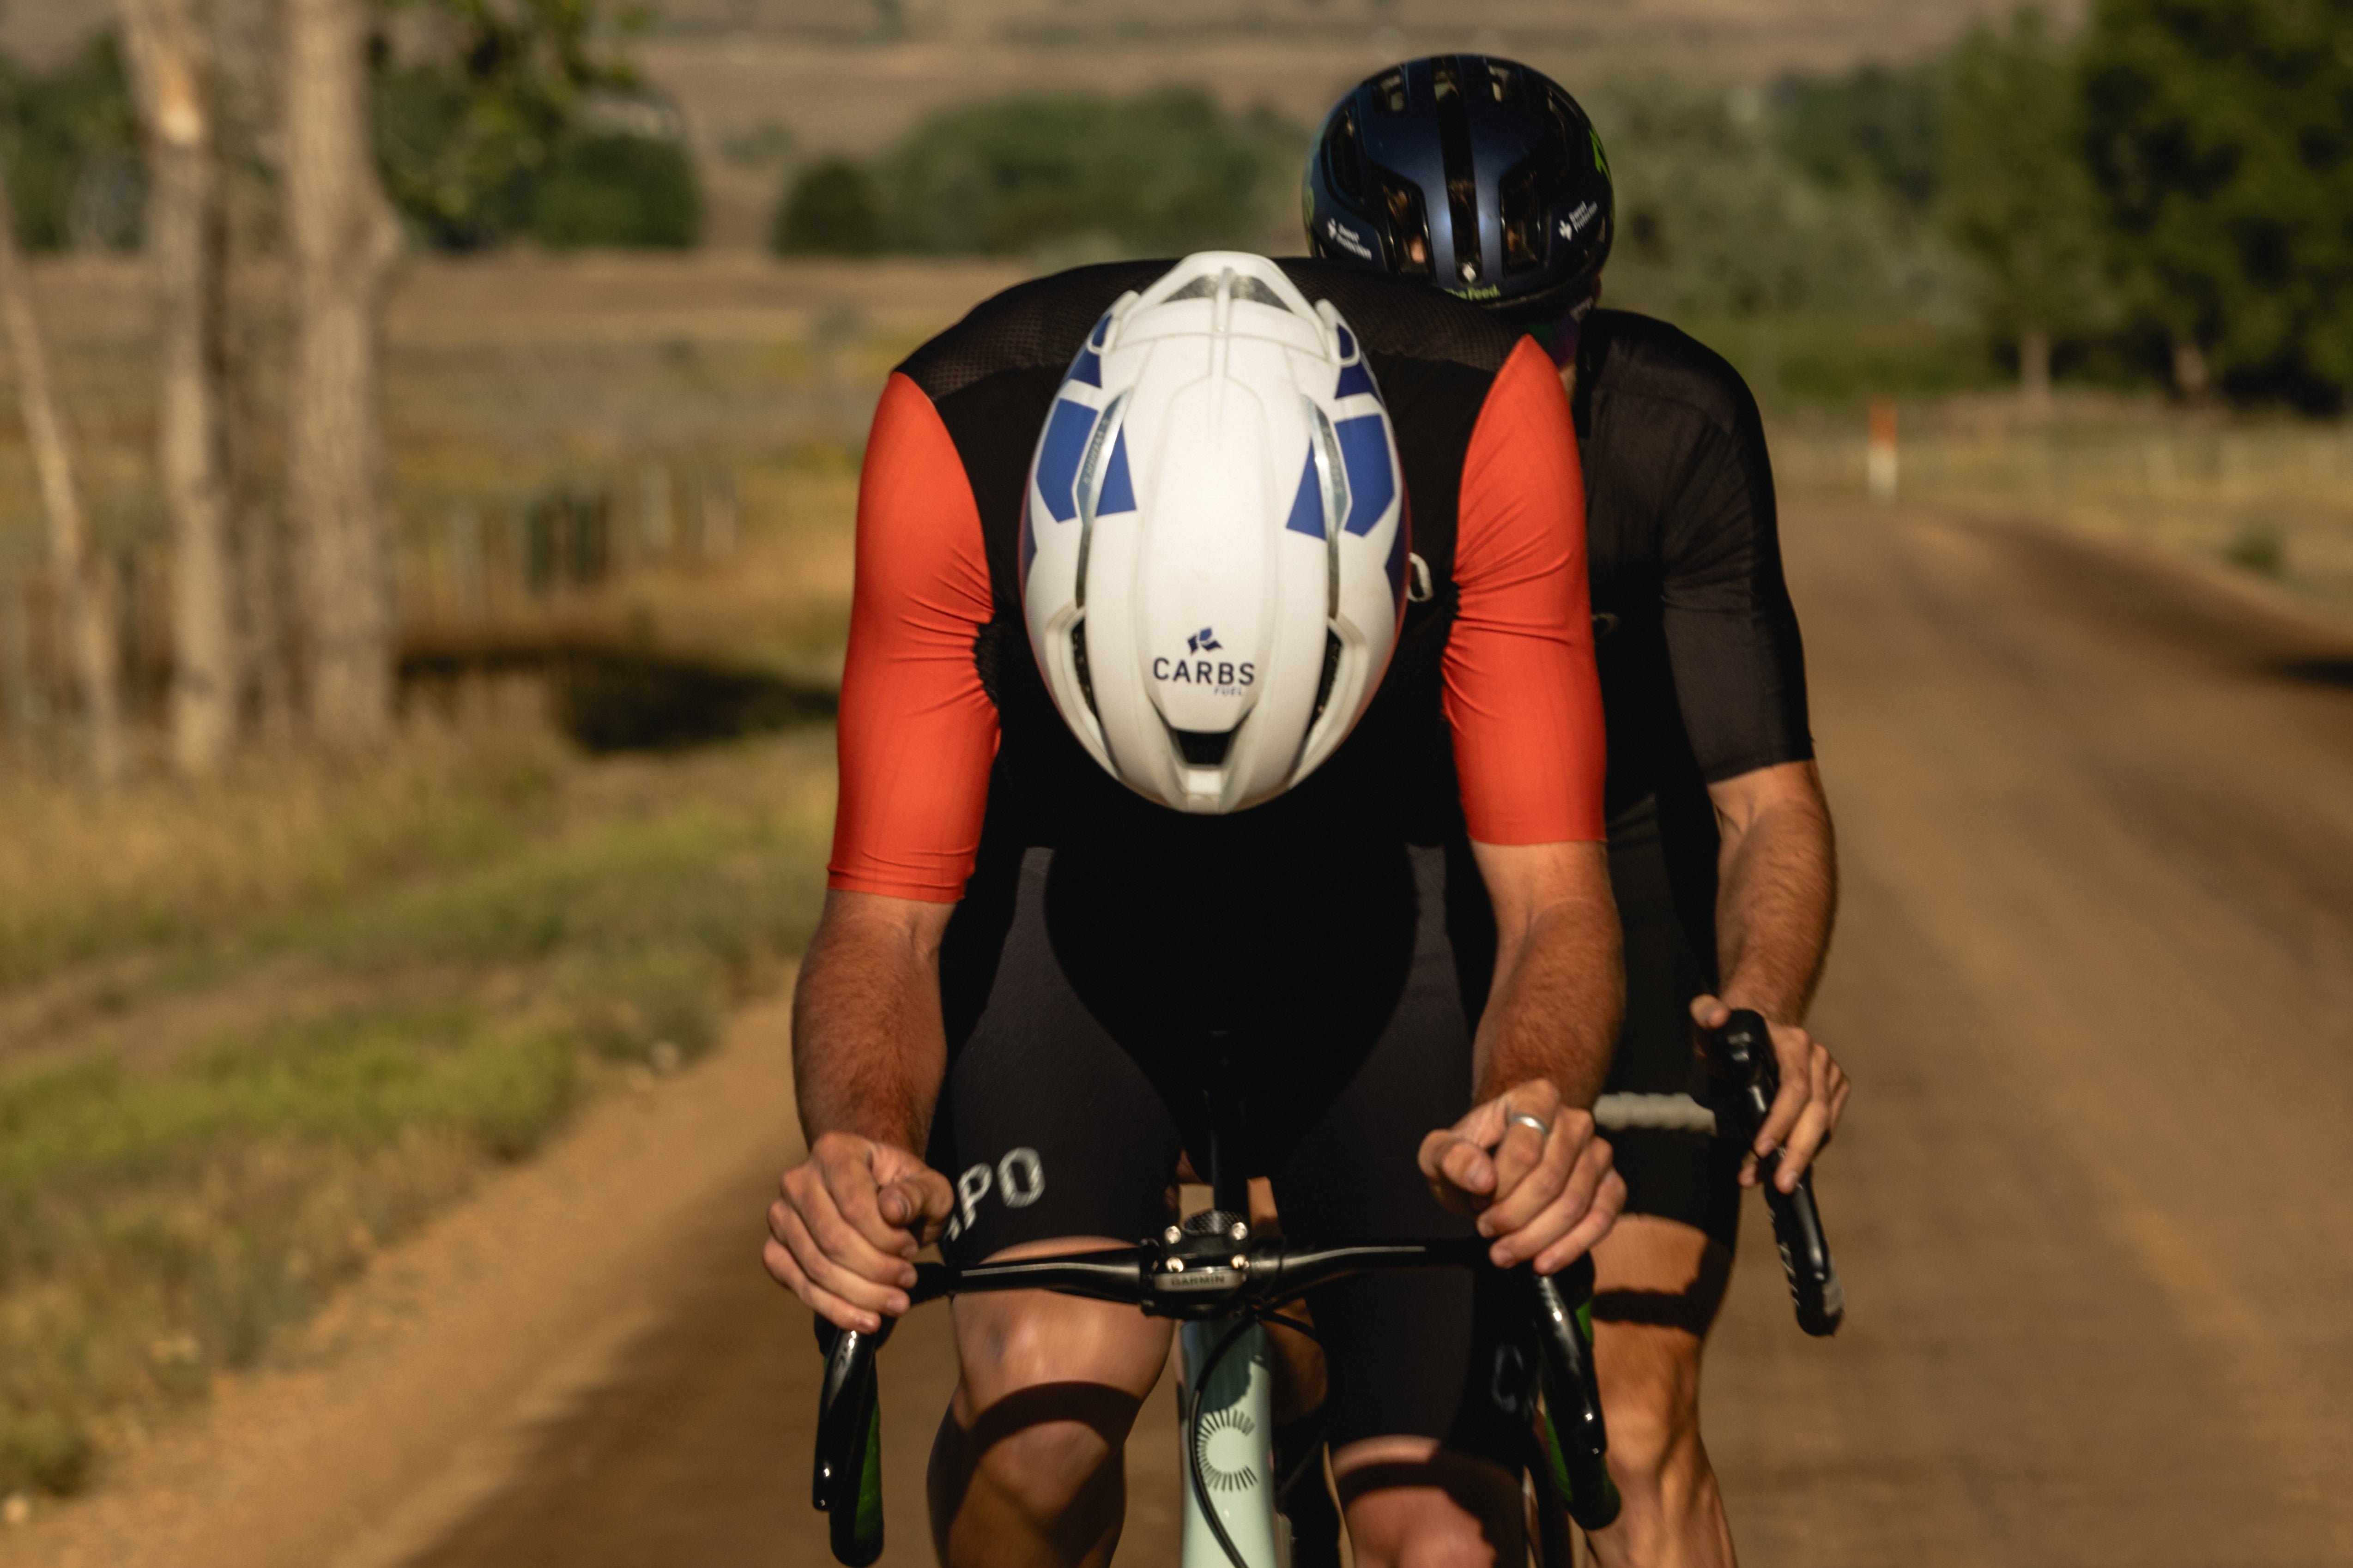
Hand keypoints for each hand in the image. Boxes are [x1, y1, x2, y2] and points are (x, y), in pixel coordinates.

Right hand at [764, 1131, 953, 1332]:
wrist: (877, 1195)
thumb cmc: (903, 1190)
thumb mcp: (928, 1186)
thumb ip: (918, 1194)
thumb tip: (892, 1210)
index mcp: (835, 1151)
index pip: (855, 1206)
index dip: (886, 1238)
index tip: (911, 1250)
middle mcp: (798, 1181)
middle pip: (833, 1240)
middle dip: (876, 1270)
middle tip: (907, 1281)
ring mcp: (781, 1216)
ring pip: (816, 1268)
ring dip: (860, 1294)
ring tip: (896, 1302)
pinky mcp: (775, 1250)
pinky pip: (799, 1287)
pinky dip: (835, 1309)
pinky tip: (866, 1319)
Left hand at [1418, 1079, 1623, 1273]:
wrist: (1498, 1160)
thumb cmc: (1473, 1152)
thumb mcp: (1442, 1151)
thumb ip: (1451, 1157)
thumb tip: (1482, 1178)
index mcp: (1535, 1098)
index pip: (1523, 1149)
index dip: (1498, 1187)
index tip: (1477, 1202)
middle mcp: (1574, 1121)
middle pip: (1549, 1180)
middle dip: (1514, 1217)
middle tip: (1487, 1231)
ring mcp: (1597, 1153)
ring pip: (1575, 1205)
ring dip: (1536, 1238)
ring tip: (1504, 1251)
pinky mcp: (1610, 1185)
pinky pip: (1602, 1220)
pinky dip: (1571, 1247)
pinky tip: (1543, 1260)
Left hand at [1691, 995, 1850, 1191]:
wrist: (1758, 1030)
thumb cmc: (1729, 1033)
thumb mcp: (1707, 1021)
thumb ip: (1704, 1013)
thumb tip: (1716, 1016)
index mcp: (1794, 1043)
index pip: (1795, 1088)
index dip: (1780, 1121)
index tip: (1759, 1148)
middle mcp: (1819, 1059)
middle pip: (1817, 1113)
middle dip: (1798, 1152)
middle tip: (1781, 1184)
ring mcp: (1831, 1078)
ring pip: (1824, 1126)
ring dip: (1799, 1158)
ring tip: (1774, 1184)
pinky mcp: (1834, 1095)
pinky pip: (1825, 1130)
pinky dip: (1804, 1152)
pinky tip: (1777, 1170)